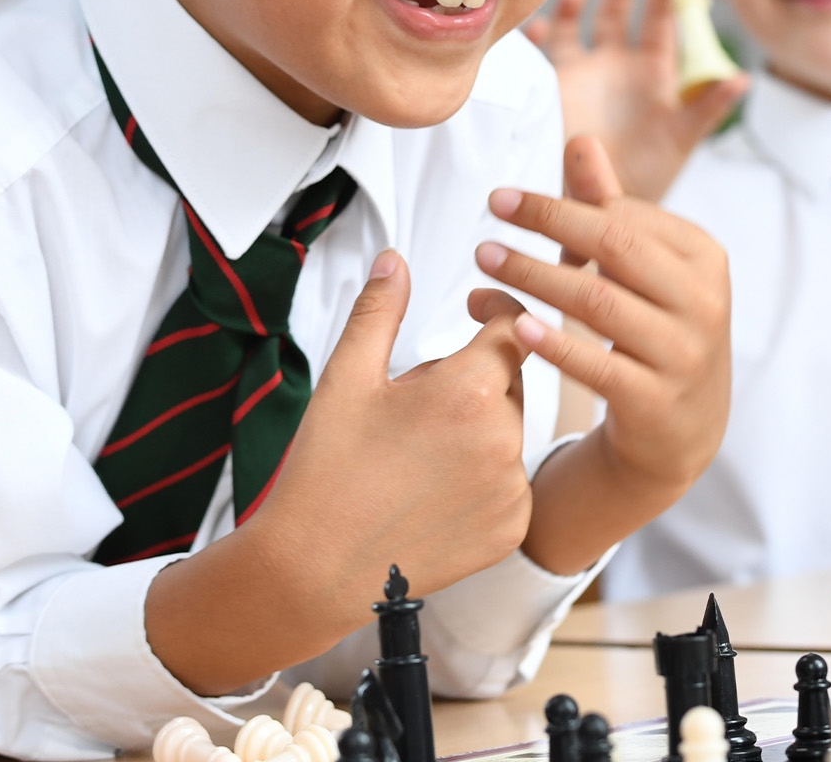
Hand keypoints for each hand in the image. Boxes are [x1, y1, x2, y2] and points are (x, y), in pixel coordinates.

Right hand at [152, 253, 533, 692]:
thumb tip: (396, 261)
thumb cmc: (325, 472)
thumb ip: (380, 310)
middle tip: (414, 408)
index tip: (478, 309)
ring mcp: (511, 488)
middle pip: (510, 382)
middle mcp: (503, 439)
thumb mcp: (347, 377)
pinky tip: (432, 493)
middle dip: (473, 381)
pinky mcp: (512, 527)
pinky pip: (511, 482)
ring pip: (509, 432)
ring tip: (416, 457)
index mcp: (468, 392)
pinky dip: (483, 478)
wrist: (314, 570)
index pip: (516, 327)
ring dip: (479, 429)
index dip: (498, 310)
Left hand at [472, 135, 731, 571]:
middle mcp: (703, 301)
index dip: (560, 205)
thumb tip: (580, 140)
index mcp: (703, 257)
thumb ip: (611, 207)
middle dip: (547, 223)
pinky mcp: (656, 402)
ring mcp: (683, 354)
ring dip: (534, 277)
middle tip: (488, 214)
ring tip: (484, 261)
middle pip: (615, 246)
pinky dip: (553, 342)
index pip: (625, 215)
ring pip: (598, 302)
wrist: (683, 431)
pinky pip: (596, 366)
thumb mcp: (643, 269)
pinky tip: (512, 324)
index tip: (504, 200)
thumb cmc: (654, 330)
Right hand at [525, 0, 747, 201]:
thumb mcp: (682, 137)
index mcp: (655, 70)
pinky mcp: (557, 86)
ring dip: (581, 5)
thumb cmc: (650, 171)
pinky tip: (541, 30)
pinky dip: (542, 39)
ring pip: (582, 24)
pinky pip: (546, 54)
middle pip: (623, 11)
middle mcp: (620, 63)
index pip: (664, 20)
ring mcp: (588, 71)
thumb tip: (743, 78)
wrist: (605, 201)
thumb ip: (709, 106)